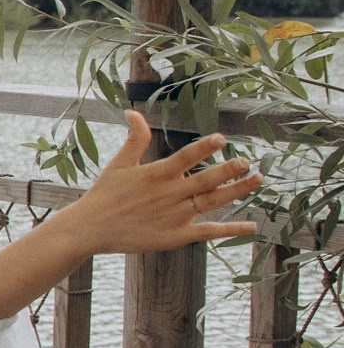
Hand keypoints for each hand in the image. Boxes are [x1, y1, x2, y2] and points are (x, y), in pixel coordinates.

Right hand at [0, 110, 262, 321]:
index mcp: (156, 174)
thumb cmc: (104, 194)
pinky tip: (252, 225)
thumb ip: (135, 138)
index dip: (204, 147)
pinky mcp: (176, 236)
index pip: (186, 157)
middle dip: (230, 169)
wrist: (89, 229)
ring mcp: (175, 216)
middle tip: (248, 161)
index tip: (221, 139)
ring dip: (238, 190)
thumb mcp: (118, 164)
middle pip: (207, 179)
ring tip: (258, 179)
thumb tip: (133, 112)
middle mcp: (169, 194)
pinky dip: (231, 229)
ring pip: (214, 201)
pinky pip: (209, 231)